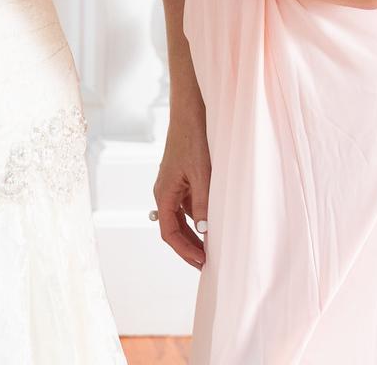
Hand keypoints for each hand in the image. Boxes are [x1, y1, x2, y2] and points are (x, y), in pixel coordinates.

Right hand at [153, 101, 211, 269]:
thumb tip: (205, 233)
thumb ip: (202, 205)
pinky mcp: (182, 179)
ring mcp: (173, 186)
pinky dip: (198, 220)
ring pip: (181, 219)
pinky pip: (187, 207)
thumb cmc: (193, 140)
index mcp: (164, 193)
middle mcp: (165, 192)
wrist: (191, 113)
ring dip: (194, 235)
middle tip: (208, 263)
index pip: (169, 232)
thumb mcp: (202, 175)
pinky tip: (212, 224)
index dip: (185, 251)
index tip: (203, 263)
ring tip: (212, 249)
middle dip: (189, 248)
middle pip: (173, 229)